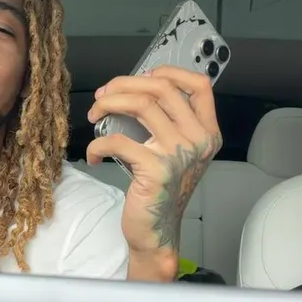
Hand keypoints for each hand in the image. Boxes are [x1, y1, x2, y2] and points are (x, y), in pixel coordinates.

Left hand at [85, 66, 221, 280]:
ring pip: (141, 104)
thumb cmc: (161, 189)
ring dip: (108, 104)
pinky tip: (94, 155)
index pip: (200, 85)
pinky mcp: (156, 169)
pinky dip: (98, 144)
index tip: (143, 75)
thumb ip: (169, 122)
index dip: (169, 71)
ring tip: (94, 114)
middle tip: (103, 95)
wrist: (157, 230)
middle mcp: (198, 139)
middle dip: (124, 84)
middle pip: (162, 88)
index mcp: (207, 132)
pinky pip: (118, 140)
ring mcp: (179, 153)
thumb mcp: (176, 152)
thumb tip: (135, 88)